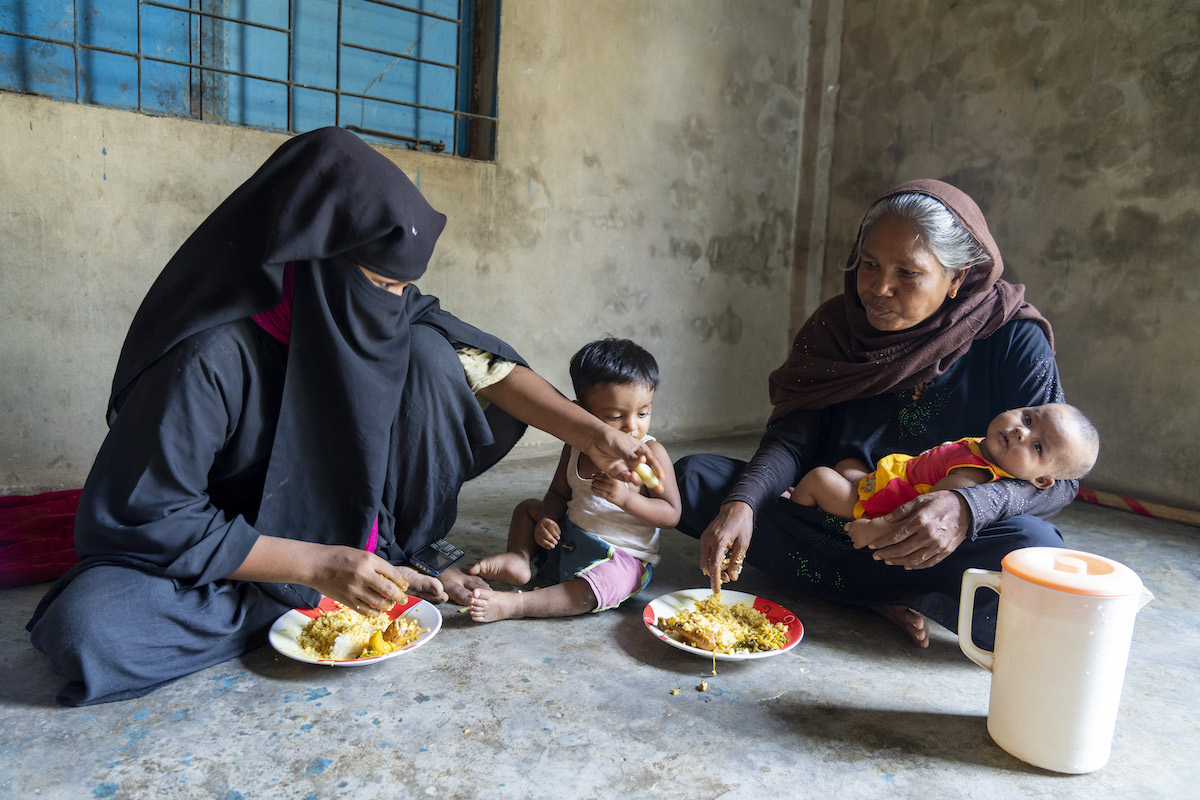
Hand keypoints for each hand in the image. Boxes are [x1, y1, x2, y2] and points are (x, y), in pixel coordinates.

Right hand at [307, 546, 430, 612]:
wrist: (315, 565)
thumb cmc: (337, 556)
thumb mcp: (360, 554)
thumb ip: (374, 565)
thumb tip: (390, 578)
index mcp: (368, 560)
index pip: (392, 573)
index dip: (401, 582)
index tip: (405, 586)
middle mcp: (364, 574)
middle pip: (389, 590)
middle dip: (400, 597)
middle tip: (403, 600)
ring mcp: (355, 589)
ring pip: (379, 602)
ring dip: (387, 605)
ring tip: (389, 604)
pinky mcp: (347, 600)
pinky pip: (365, 610)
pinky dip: (374, 612)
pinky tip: (377, 611)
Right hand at [534, 518, 561, 549]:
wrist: (541, 524)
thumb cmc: (549, 525)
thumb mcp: (554, 525)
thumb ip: (556, 530)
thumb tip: (557, 538)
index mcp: (545, 522)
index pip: (549, 527)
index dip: (554, 533)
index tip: (558, 538)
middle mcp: (539, 527)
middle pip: (544, 533)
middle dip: (551, 538)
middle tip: (556, 542)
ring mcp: (536, 532)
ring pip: (541, 539)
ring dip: (547, 543)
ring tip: (553, 546)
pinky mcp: (536, 537)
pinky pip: (539, 542)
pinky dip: (544, 546)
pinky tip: (549, 547)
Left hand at [581, 426, 661, 488]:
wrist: (593, 440)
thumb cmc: (610, 438)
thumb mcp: (622, 446)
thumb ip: (631, 457)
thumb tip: (643, 462)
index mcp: (640, 450)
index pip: (652, 461)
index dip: (657, 469)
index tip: (662, 478)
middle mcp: (635, 460)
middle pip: (646, 472)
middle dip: (653, 481)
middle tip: (659, 489)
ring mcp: (626, 467)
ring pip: (636, 477)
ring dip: (637, 479)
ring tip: (633, 476)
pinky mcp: (617, 472)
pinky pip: (624, 478)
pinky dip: (627, 478)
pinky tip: (627, 475)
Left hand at [589, 472, 631, 507]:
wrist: (626, 498)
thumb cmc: (621, 488)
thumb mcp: (619, 480)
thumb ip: (611, 476)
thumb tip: (600, 472)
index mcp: (617, 479)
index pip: (606, 474)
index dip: (599, 473)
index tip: (597, 473)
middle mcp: (615, 484)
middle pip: (602, 479)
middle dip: (595, 477)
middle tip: (593, 476)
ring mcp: (612, 491)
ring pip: (600, 485)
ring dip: (594, 483)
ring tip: (592, 482)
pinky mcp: (609, 497)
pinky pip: (600, 492)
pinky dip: (594, 489)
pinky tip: (592, 487)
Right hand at [699, 501, 753, 593]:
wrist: (736, 508)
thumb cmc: (741, 523)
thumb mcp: (743, 543)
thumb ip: (737, 561)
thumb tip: (734, 576)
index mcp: (719, 541)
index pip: (714, 566)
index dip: (715, 580)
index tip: (716, 590)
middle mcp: (708, 539)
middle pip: (706, 565)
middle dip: (715, 575)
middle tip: (728, 577)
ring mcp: (705, 537)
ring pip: (704, 560)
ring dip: (714, 567)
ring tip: (727, 566)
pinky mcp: (704, 536)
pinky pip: (705, 553)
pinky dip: (712, 559)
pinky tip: (724, 558)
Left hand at [843, 491, 969, 568]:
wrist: (967, 509)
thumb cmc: (941, 502)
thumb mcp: (920, 499)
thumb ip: (902, 510)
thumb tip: (887, 519)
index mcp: (921, 521)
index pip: (896, 535)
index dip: (883, 542)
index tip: (872, 545)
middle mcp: (929, 535)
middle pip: (902, 550)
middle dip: (887, 554)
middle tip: (876, 556)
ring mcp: (938, 546)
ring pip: (914, 559)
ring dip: (898, 562)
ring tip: (888, 561)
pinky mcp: (945, 552)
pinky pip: (927, 563)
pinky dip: (915, 566)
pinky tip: (906, 565)